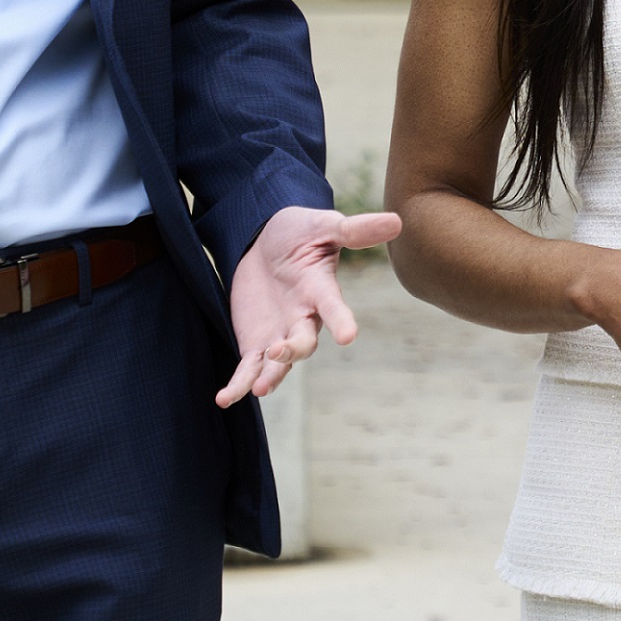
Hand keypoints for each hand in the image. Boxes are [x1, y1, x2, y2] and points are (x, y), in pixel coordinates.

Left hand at [219, 205, 405, 407]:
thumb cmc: (300, 232)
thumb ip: (355, 230)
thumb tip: (397, 221)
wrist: (266, 240)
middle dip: (294, 349)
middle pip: (304, 341)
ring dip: (270, 375)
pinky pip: (248, 368)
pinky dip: (238, 385)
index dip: (341, 320)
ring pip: (278, 362)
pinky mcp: (256, 342)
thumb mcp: (324, 225)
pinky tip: (224, 399)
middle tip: (280, 351)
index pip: (334, 306)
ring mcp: (280, 333)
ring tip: (259, 388)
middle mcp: (304, 318)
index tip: (349, 336)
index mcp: (320, 290)